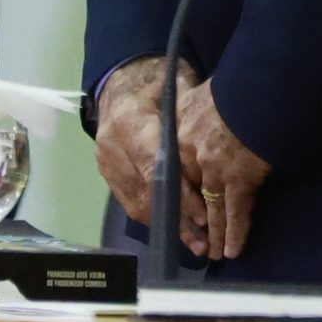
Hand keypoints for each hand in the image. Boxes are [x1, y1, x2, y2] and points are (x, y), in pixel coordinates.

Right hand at [88, 57, 188, 230]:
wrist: (119, 79)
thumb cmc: (154, 80)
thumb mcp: (175, 84)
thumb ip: (191, 110)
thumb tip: (215, 136)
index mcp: (129, 119)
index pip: (155, 166)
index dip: (180, 194)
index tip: (204, 214)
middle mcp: (112, 144)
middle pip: (146, 191)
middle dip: (177, 217)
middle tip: (205, 238)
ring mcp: (106, 161)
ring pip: (136, 202)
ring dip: (166, 224)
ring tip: (195, 243)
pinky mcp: (106, 172)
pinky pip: (129, 202)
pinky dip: (153, 217)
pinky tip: (175, 229)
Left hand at [175, 78, 272, 261]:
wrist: (261, 86)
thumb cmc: (237, 85)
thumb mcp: (202, 91)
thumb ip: (194, 106)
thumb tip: (197, 108)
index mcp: (181, 129)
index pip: (174, 166)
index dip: (179, 188)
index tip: (177, 204)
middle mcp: (191, 153)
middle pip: (190, 192)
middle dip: (194, 217)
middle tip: (196, 237)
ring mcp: (214, 168)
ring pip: (211, 208)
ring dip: (215, 233)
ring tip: (215, 253)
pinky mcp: (239, 180)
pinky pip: (236, 212)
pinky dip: (237, 233)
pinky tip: (233, 250)